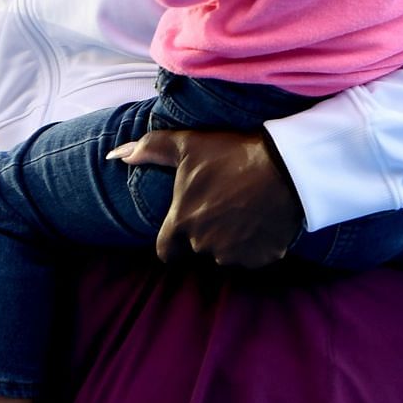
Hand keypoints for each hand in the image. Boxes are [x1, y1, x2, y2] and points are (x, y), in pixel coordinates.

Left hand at [109, 129, 302, 267]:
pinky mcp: (262, 258)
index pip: (166, 250)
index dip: (173, 239)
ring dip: (231, 239)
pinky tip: (262, 219)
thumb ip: (149, 149)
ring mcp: (235, 255)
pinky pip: (253, 256)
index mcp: (182, 223)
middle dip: (206, 231)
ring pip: (225, 254)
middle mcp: (205, 245)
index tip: (186, 223)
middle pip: (198, 248)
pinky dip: (256, 244)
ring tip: (245, 209)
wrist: (287, 166)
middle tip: (223, 203)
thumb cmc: (233, 154)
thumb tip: (114, 155)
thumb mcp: (189, 145)